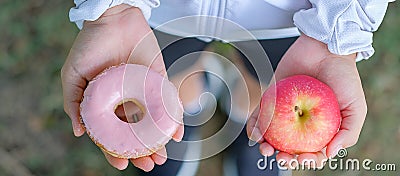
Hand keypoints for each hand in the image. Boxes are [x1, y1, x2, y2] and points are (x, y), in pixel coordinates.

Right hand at [61, 5, 183, 170]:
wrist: (114, 18)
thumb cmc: (90, 45)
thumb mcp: (73, 75)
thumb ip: (73, 103)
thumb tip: (78, 132)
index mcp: (105, 104)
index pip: (110, 134)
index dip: (114, 150)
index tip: (120, 164)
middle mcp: (125, 101)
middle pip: (134, 133)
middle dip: (141, 152)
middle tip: (148, 165)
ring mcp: (143, 93)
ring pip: (152, 123)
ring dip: (158, 142)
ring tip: (161, 159)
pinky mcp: (159, 81)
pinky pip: (168, 103)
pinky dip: (173, 119)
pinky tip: (176, 134)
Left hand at [247, 34, 366, 167]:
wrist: (325, 48)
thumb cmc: (344, 78)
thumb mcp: (356, 108)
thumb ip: (348, 133)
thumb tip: (329, 154)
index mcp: (322, 130)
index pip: (314, 153)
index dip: (309, 161)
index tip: (304, 158)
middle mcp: (302, 124)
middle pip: (290, 148)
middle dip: (285, 159)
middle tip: (282, 158)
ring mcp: (285, 112)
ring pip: (272, 136)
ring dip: (266, 147)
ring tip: (266, 150)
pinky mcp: (271, 99)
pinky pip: (260, 116)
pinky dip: (255, 127)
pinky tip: (255, 134)